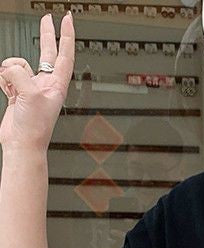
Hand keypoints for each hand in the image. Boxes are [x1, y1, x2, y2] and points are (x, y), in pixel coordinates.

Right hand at [0, 12, 74, 151]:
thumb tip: (10, 68)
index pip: (64, 55)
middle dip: (47, 35)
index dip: (66, 36)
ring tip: (13, 89)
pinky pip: (6, 74)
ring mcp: (31, 87)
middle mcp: (46, 84)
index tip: (68, 20)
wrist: (22, 143)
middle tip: (48, 18)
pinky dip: (3, 81)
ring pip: (17, 64)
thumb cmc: (34, 127)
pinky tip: (8, 93)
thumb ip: (20, 74)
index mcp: (57, 85)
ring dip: (10, 72)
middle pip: (46, 52)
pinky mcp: (18, 90)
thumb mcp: (30, 95)